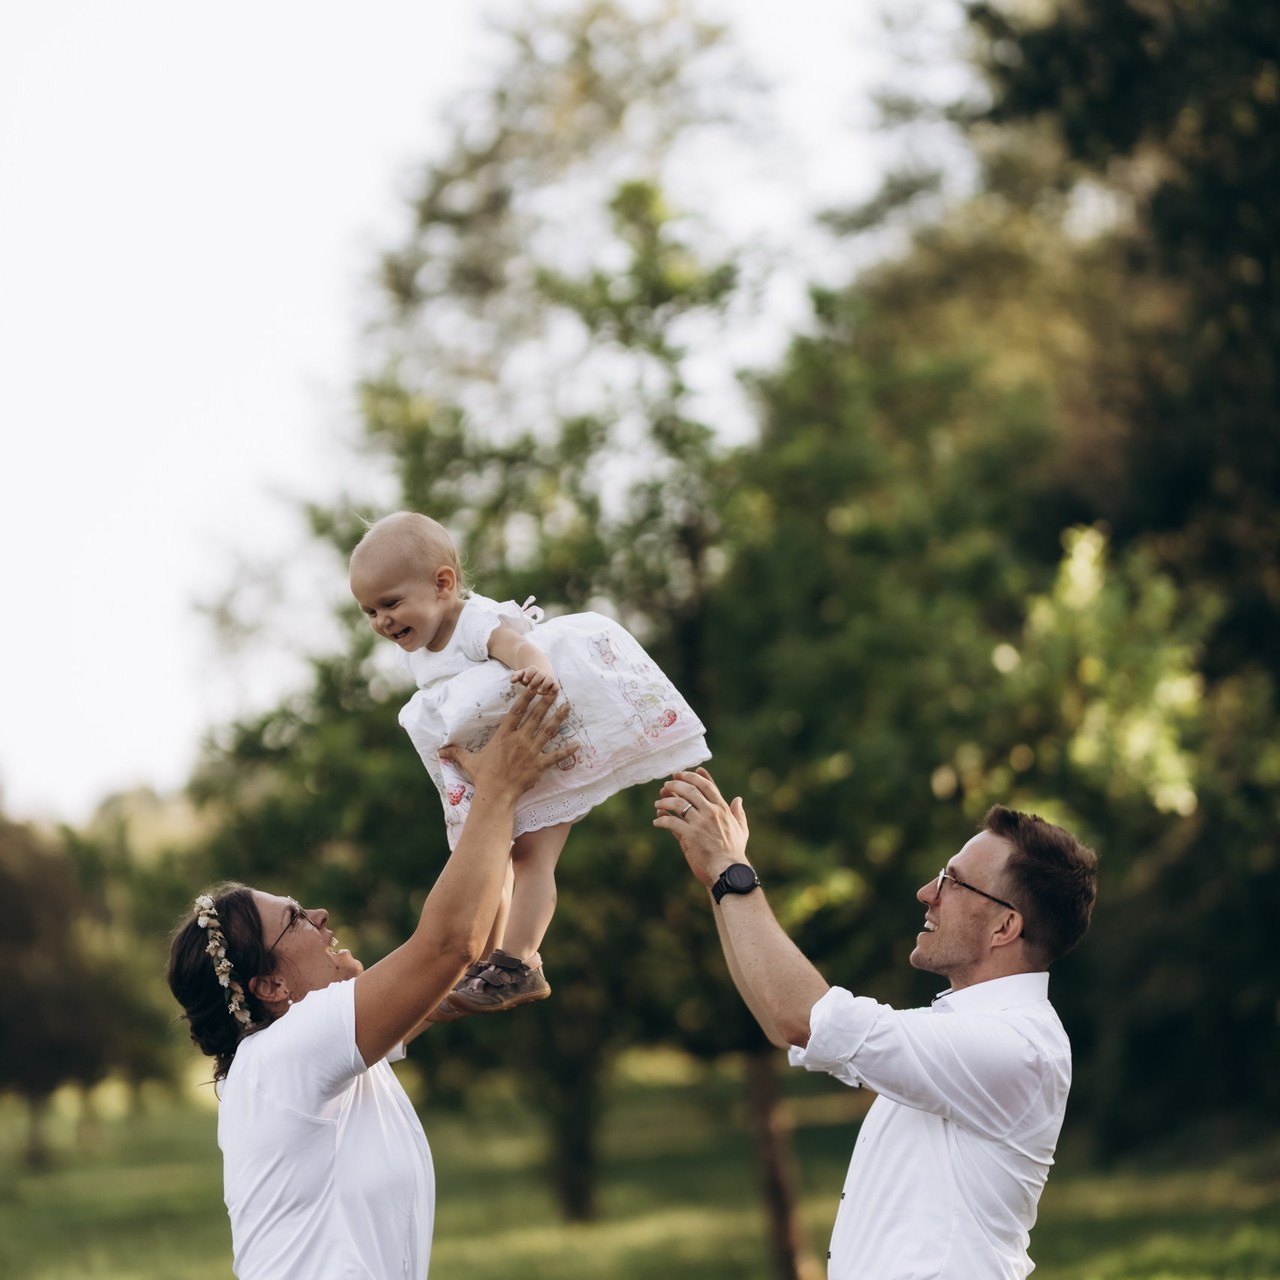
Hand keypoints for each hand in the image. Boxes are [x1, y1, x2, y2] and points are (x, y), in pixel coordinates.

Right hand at [440, 688, 575, 796]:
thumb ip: (456, 752)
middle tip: (555, 689)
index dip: (526, 698)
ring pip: (548, 731)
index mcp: (504, 736)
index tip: (533, 687)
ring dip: (559, 718)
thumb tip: (439, 750)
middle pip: (535, 716)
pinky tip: (577, 744)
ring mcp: (531, 752)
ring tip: (568, 707)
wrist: (495, 794)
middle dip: (546, 701)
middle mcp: (519, 740)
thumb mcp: (468, 761)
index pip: (516, 712)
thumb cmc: (482, 777)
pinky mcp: (539, 765)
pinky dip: (567, 751)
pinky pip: (556, 756)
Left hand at [509, 666, 560, 696]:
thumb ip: (516, 676)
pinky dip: (554, 688)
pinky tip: (550, 693)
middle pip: (540, 674)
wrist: (540, 676)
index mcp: (533, 670)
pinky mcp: (554, 685)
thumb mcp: (521, 676)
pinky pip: (556, 686)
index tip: (524, 680)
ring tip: (539, 691)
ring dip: (544, 685)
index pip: (532, 669)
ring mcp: (548, 678)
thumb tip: (512, 680)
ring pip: (549, 679)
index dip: (528, 674)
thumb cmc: (528, 677)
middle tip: (529, 688)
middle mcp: (542, 673)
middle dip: (535, 681)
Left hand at [654, 768, 749, 887]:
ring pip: (678, 804)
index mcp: (722, 809)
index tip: (683, 773)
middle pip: (690, 790)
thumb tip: (738, 799)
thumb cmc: (735, 853)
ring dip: (665, 801)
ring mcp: (700, 823)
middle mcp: (711, 812)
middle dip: (676, 784)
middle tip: (667, 784)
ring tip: (658, 802)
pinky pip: (671, 822)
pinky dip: (662, 820)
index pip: (707, 786)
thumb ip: (738, 813)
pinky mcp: (690, 835)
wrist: (729, 871)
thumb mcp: (741, 829)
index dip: (693, 777)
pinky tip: (657, 822)